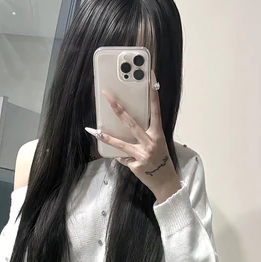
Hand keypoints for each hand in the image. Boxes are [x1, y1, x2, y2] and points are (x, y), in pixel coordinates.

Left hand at [86, 71, 180, 203]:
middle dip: (118, 109)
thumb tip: (128, 129)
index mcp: (158, 134)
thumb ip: (146, 135)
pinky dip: (124, 159)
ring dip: (106, 137)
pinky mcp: (135, 165)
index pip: (155, 110)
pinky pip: (123, 159)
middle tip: (108, 97)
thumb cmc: (161, 161)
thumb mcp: (159, 144)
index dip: (153, 95)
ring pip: (120, 144)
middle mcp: (150, 142)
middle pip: (130, 123)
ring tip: (94, 131)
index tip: (151, 79)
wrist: (166, 182)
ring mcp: (142, 155)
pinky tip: (132, 163)